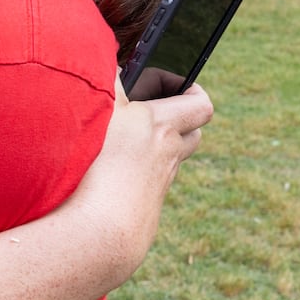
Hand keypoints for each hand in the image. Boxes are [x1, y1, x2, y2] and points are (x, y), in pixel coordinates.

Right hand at [71, 82, 213, 285]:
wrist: (104, 233)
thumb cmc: (100, 169)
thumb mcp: (104, 113)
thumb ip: (110, 83)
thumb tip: (116, 65)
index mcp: (162, 126)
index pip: (199, 102)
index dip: (188, 87)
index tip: (165, 81)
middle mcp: (167, 155)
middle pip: (192, 133)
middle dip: (178, 118)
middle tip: (149, 111)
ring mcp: (157, 184)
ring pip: (172, 159)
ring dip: (159, 147)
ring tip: (125, 141)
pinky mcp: (144, 208)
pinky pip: (149, 183)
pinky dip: (137, 175)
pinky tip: (107, 175)